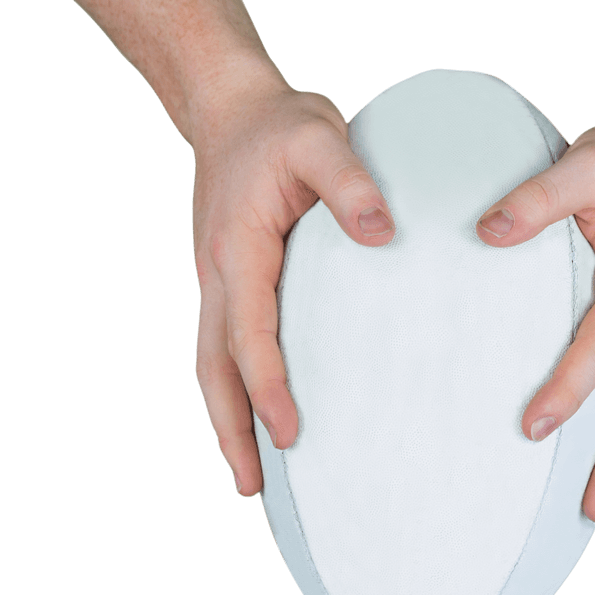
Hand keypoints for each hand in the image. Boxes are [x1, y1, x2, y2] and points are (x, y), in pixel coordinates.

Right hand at [190, 73, 394, 495]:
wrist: (233, 108)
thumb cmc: (279, 126)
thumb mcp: (319, 137)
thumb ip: (350, 182)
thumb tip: (381, 235)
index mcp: (239, 250)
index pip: (248, 333)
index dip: (267, 387)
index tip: (289, 433)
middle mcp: (220, 273)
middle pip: (214, 366)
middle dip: (231, 428)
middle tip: (254, 486)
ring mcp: (220, 279)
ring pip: (213, 361)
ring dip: (227, 417)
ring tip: (250, 472)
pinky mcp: (233, 278)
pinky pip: (228, 342)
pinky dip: (237, 385)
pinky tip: (261, 407)